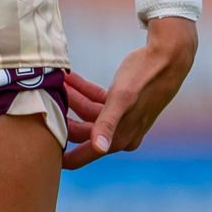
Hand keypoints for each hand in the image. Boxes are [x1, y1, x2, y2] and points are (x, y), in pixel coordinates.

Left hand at [61, 16, 195, 168]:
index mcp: (120, 137)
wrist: (168, 56)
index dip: (65, 154)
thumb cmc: (145, 76)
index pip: (86, 153)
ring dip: (73, 97)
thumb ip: (107, 124)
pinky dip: (85, 90)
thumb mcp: (122, 98)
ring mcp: (123, 118)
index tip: (43, 153)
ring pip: (89, 112)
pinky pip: (98, 100)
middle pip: (84, 129)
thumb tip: (100, 148)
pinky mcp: (124, 103)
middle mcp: (121, 132)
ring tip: (57, 81)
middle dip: (64, 114)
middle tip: (46, 98)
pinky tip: (72, 78)